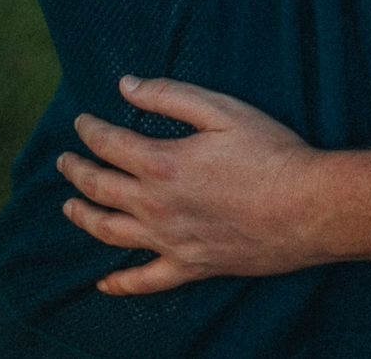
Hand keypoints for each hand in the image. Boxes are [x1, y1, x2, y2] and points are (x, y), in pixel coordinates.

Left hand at [57, 76, 322, 294]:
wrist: (306, 207)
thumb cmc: (269, 152)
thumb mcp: (221, 110)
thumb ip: (169, 95)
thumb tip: (125, 85)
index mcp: (163, 163)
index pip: (110, 144)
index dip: (90, 130)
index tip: (81, 122)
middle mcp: (158, 207)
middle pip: (101, 189)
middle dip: (77, 171)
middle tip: (64, 161)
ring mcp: (171, 242)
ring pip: (112, 233)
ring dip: (84, 218)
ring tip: (68, 207)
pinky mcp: (191, 267)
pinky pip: (146, 282)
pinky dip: (120, 283)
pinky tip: (103, 282)